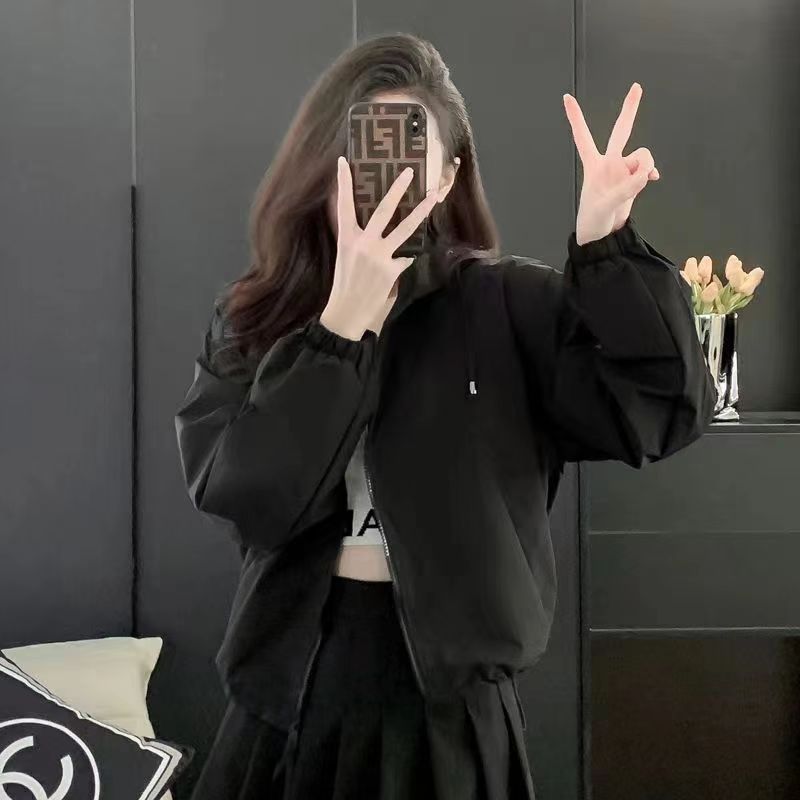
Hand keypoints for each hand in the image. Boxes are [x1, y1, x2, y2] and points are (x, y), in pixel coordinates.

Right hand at [320, 157, 438, 340]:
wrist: (347, 311)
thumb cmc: (345, 282)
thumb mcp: (344, 255)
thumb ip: (354, 235)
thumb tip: (363, 218)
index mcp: (347, 238)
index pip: (343, 205)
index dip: (343, 183)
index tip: (343, 162)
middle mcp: (362, 243)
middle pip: (383, 210)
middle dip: (397, 189)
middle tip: (409, 172)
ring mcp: (378, 256)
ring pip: (405, 228)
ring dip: (421, 211)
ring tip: (434, 196)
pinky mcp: (391, 270)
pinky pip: (406, 255)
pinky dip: (408, 254)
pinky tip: (409, 254)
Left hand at [564, 83, 659, 244]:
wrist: (601, 236)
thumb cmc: (593, 220)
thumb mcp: (606, 206)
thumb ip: (627, 188)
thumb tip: (647, 173)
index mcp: (594, 166)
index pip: (583, 137)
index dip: (575, 118)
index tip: (566, 97)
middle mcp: (609, 163)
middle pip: (621, 131)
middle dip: (630, 109)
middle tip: (636, 87)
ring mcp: (622, 170)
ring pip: (642, 156)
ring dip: (646, 166)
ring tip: (639, 183)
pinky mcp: (633, 180)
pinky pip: (647, 168)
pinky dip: (650, 172)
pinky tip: (652, 179)